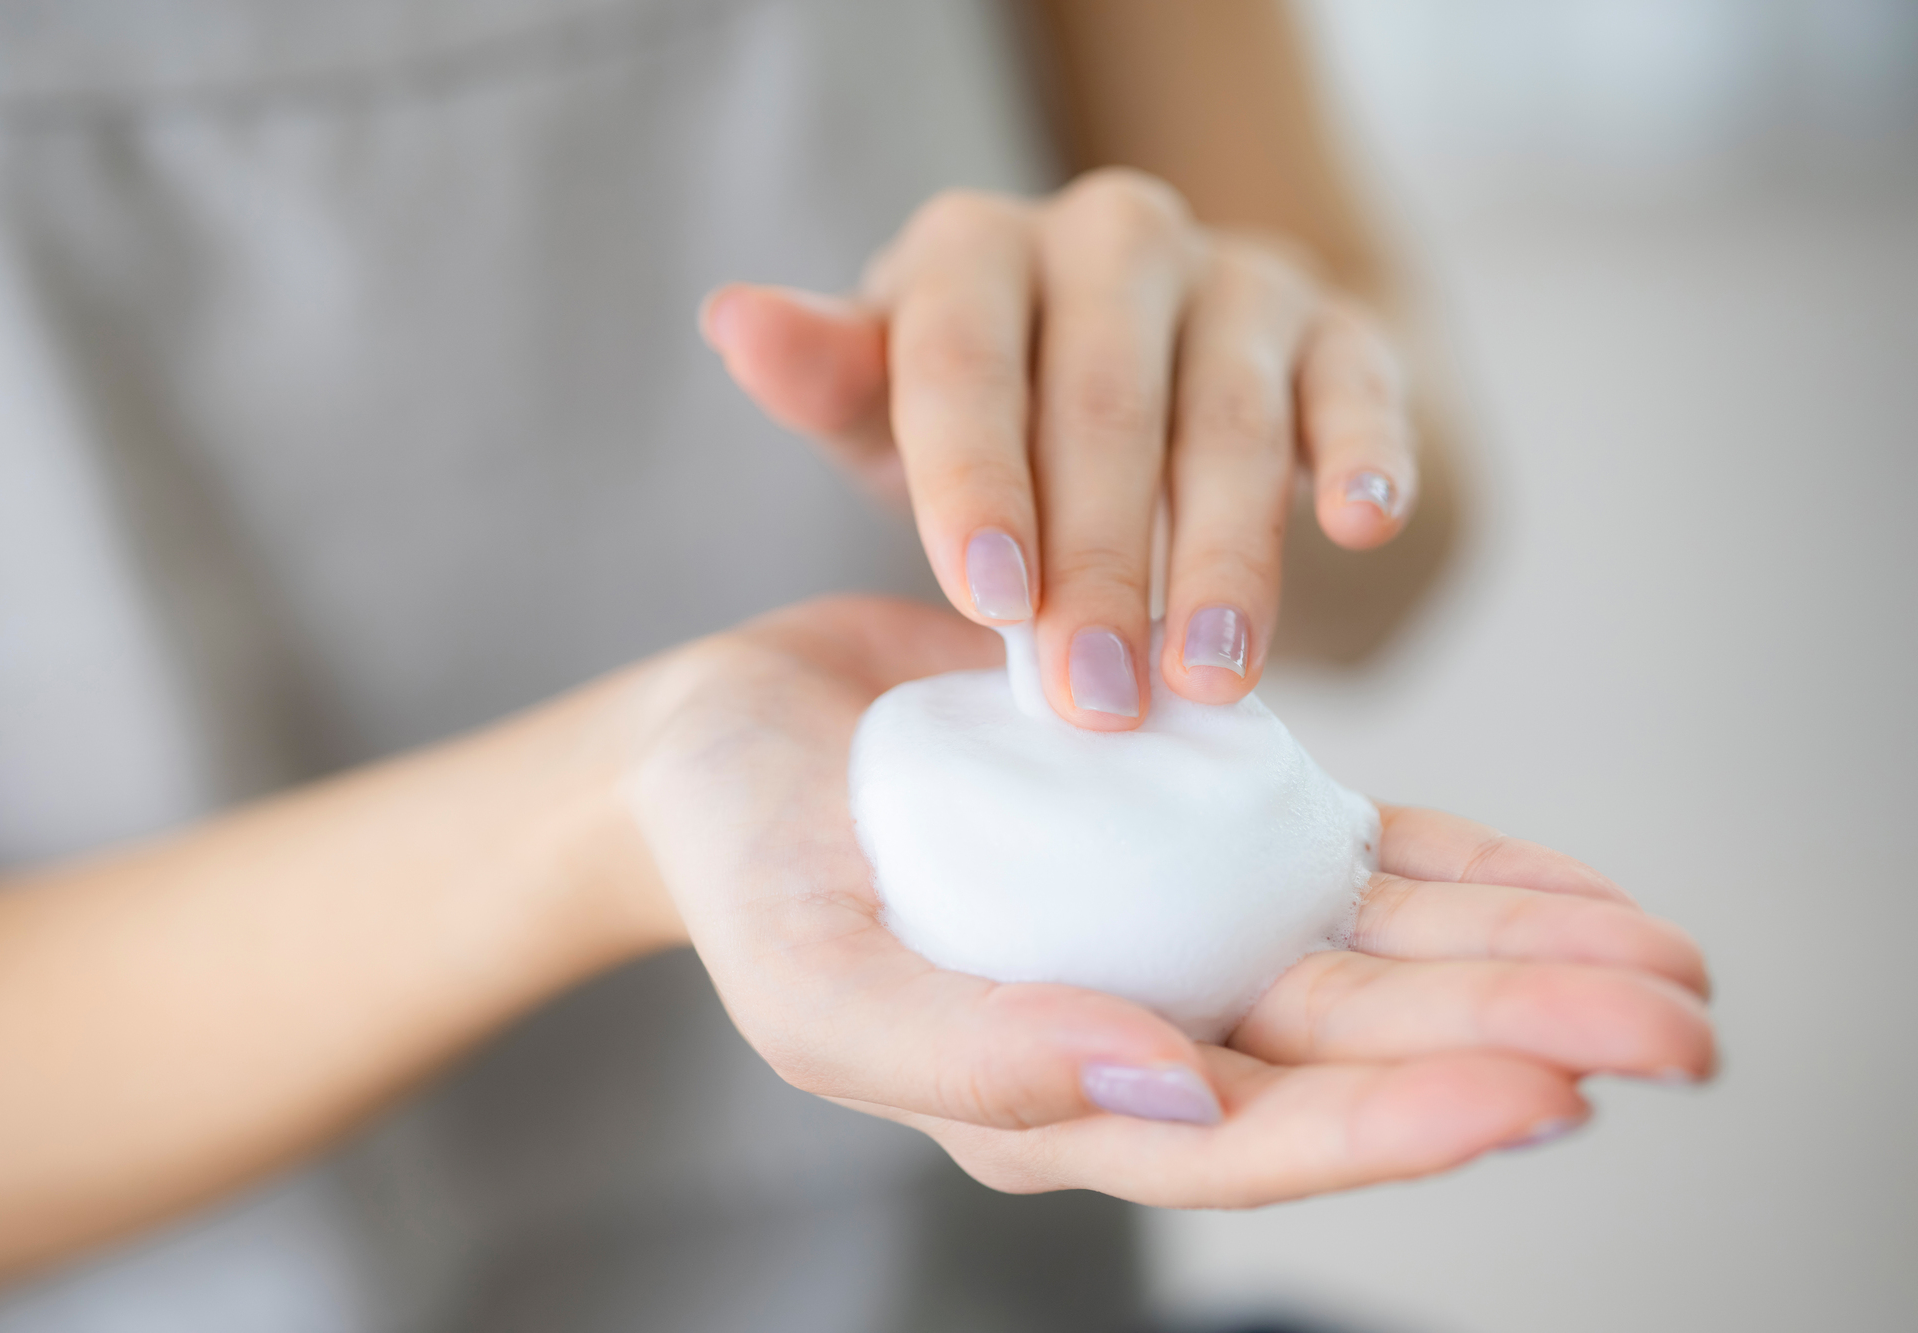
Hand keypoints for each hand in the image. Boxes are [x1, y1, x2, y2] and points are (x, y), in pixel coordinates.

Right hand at [627, 597, 1712, 1207]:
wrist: (729, 741)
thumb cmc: (745, 871)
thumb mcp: (816, 979)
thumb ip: (973, 1054)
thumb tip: (1172, 1083)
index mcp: (1059, 1096)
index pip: (1254, 1138)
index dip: (1400, 1124)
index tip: (1545, 1092)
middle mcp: (1149, 1023)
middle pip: (1359, 1050)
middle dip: (1525, 1040)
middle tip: (1684, 1032)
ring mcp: (1183, 924)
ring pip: (1385, 960)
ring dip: (1531, 963)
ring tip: (1673, 968)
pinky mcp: (1201, 826)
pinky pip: (1356, 860)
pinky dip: (1468, 873)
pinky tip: (1567, 887)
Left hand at [702, 169, 1415, 729]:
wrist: (1138, 368)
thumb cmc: (985, 413)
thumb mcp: (888, 404)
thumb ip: (826, 379)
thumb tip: (734, 319)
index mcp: (979, 249)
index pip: (963, 352)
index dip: (973, 475)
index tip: (988, 603)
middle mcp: (1110, 237)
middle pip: (1102, 398)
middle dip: (1097, 559)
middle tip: (1092, 702)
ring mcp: (1234, 277)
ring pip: (1232, 412)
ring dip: (1225, 553)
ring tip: (1209, 682)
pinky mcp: (1338, 329)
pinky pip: (1362, 385)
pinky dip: (1366, 453)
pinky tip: (1362, 529)